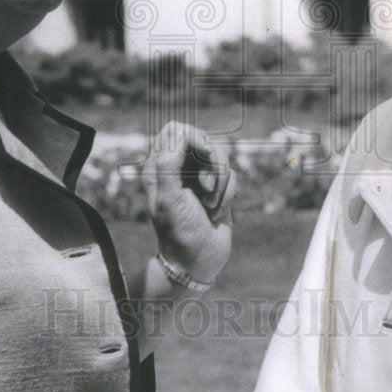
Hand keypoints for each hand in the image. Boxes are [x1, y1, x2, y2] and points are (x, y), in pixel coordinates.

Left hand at [142, 121, 235, 284]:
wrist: (197, 262)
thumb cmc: (178, 233)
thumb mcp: (167, 199)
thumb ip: (167, 164)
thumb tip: (180, 136)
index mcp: (159, 166)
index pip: (175, 129)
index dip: (193, 136)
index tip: (204, 154)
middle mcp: (179, 168)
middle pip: (203, 138)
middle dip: (212, 160)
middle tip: (208, 184)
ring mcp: (199, 177)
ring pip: (221, 156)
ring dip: (221, 181)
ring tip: (211, 204)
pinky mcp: (218, 188)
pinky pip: (232, 175)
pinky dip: (228, 193)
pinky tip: (217, 211)